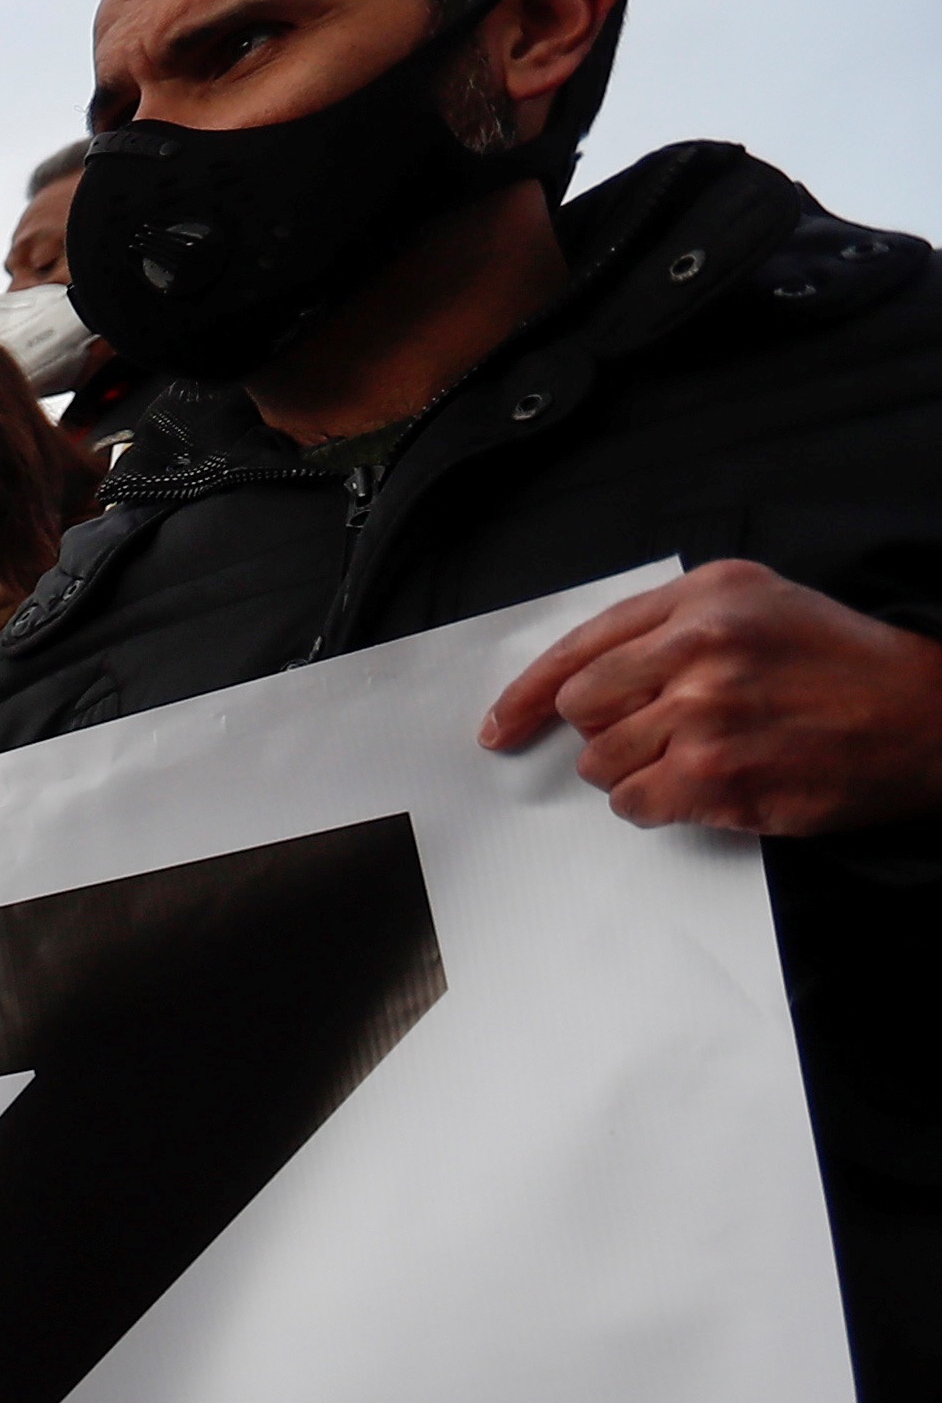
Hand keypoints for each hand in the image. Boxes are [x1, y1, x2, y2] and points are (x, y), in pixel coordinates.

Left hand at [482, 562, 941, 837]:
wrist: (928, 716)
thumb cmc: (842, 665)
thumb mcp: (761, 608)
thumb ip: (671, 626)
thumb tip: (579, 679)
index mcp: (705, 598)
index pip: (582, 645)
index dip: (529, 692)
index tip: (502, 725)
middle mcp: (699, 648)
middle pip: (583, 707)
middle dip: (607, 729)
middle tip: (660, 734)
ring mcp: (706, 714)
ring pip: (602, 762)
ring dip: (637, 771)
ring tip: (700, 757)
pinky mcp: (717, 776)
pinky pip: (634, 804)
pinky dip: (656, 805)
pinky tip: (703, 788)